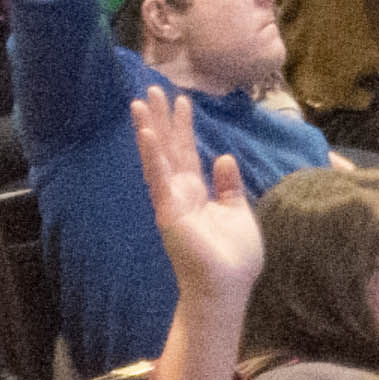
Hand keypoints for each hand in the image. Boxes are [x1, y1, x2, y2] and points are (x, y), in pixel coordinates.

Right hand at [131, 86, 263, 309]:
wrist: (227, 288)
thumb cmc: (233, 257)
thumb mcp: (237, 211)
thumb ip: (229, 185)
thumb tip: (223, 158)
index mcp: (198, 194)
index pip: (188, 153)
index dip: (184, 127)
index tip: (182, 100)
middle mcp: (181, 194)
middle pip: (170, 149)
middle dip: (162, 120)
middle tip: (152, 90)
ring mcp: (172, 202)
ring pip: (159, 158)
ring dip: (150, 130)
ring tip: (141, 102)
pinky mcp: (169, 212)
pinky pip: (159, 178)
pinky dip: (153, 155)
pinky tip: (147, 134)